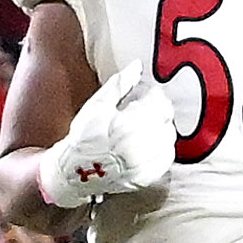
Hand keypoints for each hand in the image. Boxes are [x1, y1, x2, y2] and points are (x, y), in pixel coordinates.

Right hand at [38, 70, 184, 208]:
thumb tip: (137, 65)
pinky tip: (148, 144)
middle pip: (166, 118)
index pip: (159, 101)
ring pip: (169, 137)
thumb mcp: (97, 105)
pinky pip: (167, 157)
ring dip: (160, 128)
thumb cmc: (82, 137)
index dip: (152, 95)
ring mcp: (145, 163)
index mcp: (129, 124)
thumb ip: (120, 84)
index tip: (142, 96)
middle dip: (157, 111)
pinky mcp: (147, 177)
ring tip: (144, 128)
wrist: (73, 173)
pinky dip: (162, 148)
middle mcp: (141, 145)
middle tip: (142, 111)